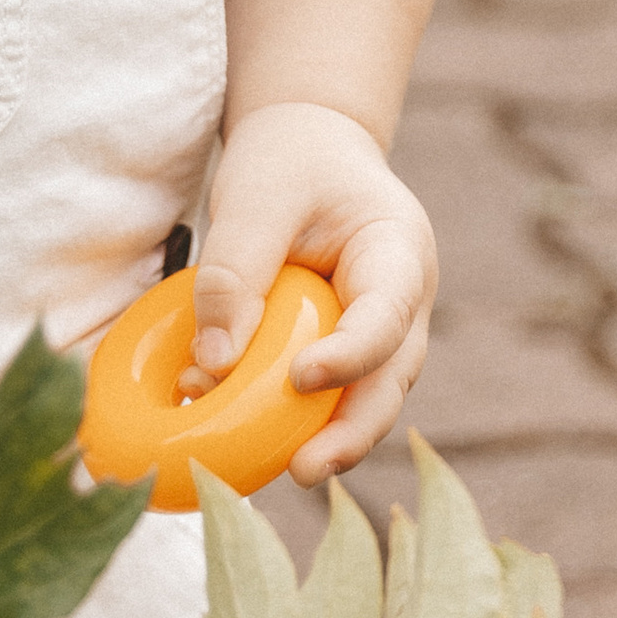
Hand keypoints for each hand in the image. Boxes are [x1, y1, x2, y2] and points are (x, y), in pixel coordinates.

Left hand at [183, 100, 435, 483]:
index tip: (301, 378)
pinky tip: (245, 433)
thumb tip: (212, 365)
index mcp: (398, 252)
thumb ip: (235, 273)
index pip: (385, 315)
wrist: (308, 146)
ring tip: (277, 470)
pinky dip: (295, 416)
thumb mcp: (256, 199)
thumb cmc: (287, 163)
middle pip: (390, 380)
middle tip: (303, 470)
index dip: (351, 356)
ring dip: (324, 435)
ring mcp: (382, 331)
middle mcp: (404, 302)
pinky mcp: (347, 348)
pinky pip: (330, 393)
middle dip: (352, 431)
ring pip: (365, 398)